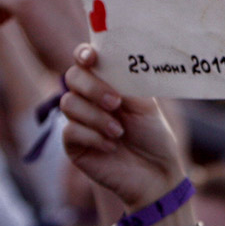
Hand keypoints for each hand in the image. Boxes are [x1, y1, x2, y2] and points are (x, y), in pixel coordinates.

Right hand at [60, 44, 185, 211]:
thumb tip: (109, 62)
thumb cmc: (152, 134)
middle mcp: (89, 97)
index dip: (83, 53)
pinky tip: (110, 145)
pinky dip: (92, 136)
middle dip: (93, 88)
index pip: (85, 59)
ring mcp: (79, 120)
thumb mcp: (145, 103)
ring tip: (118, 132)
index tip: (90, 58)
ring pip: (69, 104)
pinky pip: (70, 131)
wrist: (155, 171)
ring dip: (96, 117)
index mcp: (107, 82)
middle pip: (72, 78)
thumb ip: (125, 82)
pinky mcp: (73, 145)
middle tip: (116, 103)